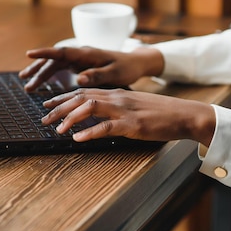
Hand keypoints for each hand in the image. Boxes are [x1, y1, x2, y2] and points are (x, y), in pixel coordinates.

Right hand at [19, 46, 163, 91]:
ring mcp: (78, 60)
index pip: (62, 51)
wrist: (134, 63)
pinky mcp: (79, 66)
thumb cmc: (126, 68)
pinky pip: (60, 70)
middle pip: (54, 60)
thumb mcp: (115, 73)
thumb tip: (79, 79)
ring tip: (27, 86)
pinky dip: (49, 76)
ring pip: (55, 65)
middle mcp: (80, 54)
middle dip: (39, 71)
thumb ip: (97, 75)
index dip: (45, 53)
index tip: (29, 54)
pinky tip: (39, 84)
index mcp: (87, 54)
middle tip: (27, 84)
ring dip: (41, 74)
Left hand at [41, 88, 216, 146]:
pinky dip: (90, 132)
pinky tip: (78, 138)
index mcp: (118, 93)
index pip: (85, 92)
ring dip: (70, 118)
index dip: (64, 98)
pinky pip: (106, 127)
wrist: (185, 114)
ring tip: (57, 128)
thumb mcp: (137, 107)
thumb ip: (119, 109)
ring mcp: (125, 110)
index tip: (49, 105)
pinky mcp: (133, 125)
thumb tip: (103, 117)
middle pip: (81, 98)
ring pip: (90, 109)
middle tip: (44, 118)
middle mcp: (118, 98)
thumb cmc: (163, 114)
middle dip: (60, 108)